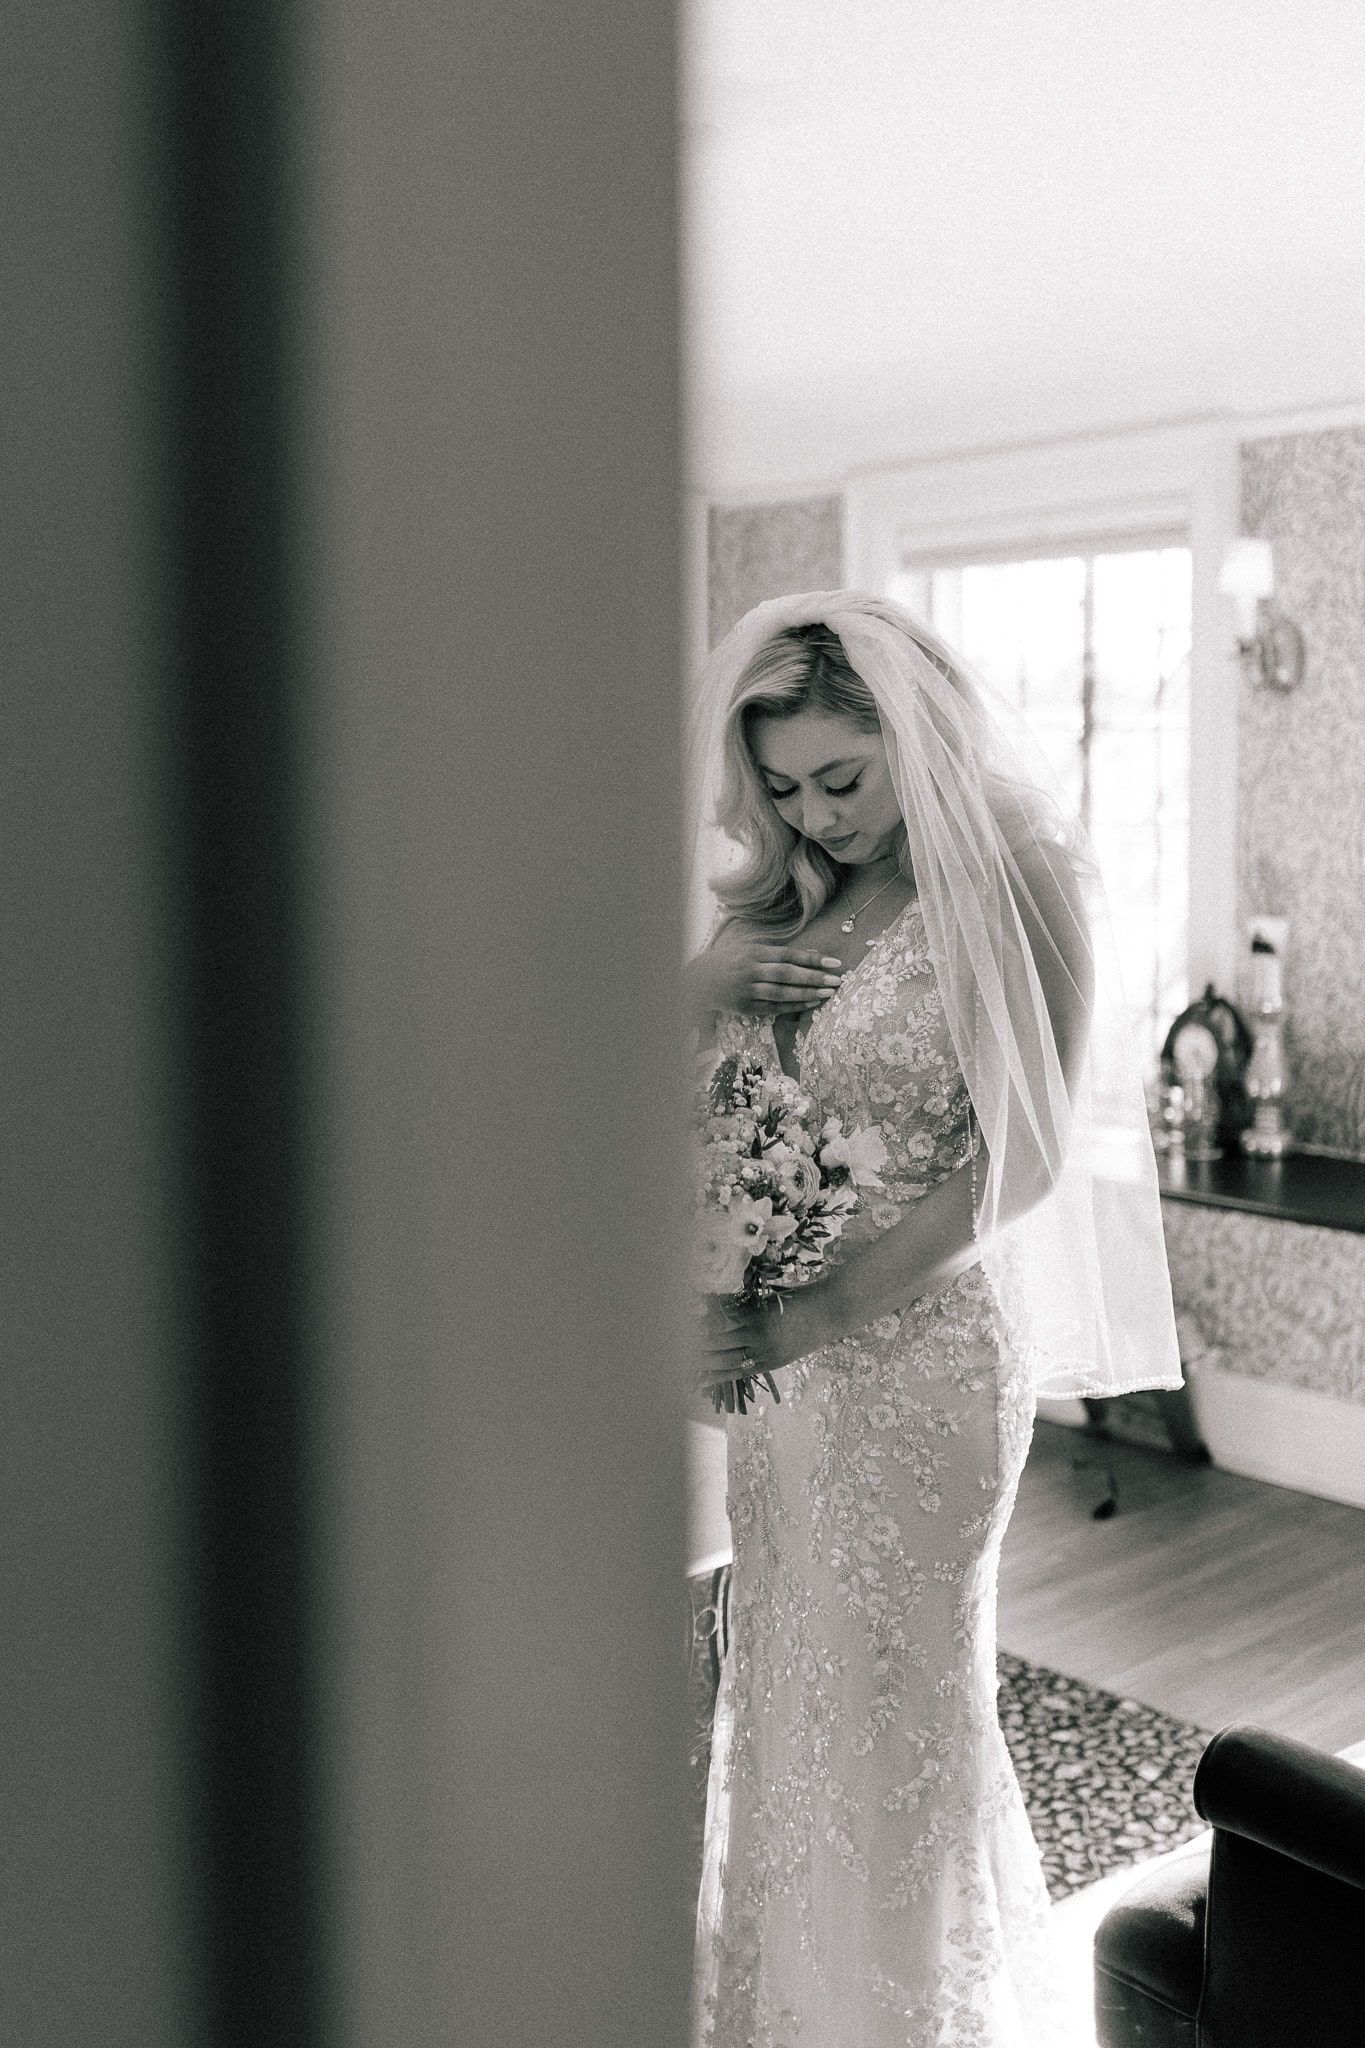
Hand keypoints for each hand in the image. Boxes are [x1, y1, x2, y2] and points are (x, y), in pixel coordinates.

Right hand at [685, 935, 845, 1022]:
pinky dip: (794, 1007)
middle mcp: (750, 971)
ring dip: (807, 993)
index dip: (812, 959)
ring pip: (781, 993)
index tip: (834, 962)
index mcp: (753, 952)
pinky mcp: (745, 1008)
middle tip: (837, 980)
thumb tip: (813, 953)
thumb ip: (780, 952)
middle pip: (787, 975)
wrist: (697, 982)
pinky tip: (811, 1004)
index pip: (788, 955)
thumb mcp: (751, 949)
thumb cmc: (730, 961)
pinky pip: (774, 1008)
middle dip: (814, 977)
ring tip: (829, 993)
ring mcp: (747, 991)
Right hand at [696, 1281, 844, 1415]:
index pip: (734, 1373)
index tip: (697, 1380)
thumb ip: (766, 1349)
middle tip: (680, 1355)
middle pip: (723, 1358)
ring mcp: (760, 1333)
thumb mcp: (789, 1346)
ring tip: (683, 1334)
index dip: (714, 1376)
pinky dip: (715, 1315)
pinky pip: (731, 1317)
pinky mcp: (760, 1314)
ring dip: (702, 1337)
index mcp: (770, 1363)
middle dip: (702, 1358)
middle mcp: (762, 1352)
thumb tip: (741, 1348)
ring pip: (722, 1338)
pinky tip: (701, 1313)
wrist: (832, 1310)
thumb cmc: (812, 1328)